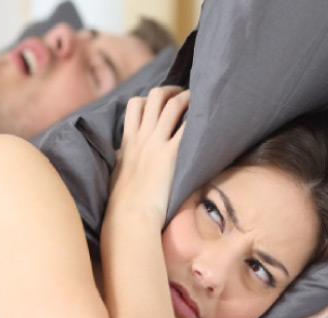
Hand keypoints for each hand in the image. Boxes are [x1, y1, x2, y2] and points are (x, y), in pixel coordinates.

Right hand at [108, 86, 188, 224]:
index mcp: (128, 142)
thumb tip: (123, 155)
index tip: (161, 102)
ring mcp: (156, 145)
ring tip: (200, 100)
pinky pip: (187, 127)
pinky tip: (209, 119)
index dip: (150, 98)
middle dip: (171, 90)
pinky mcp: (170, 156)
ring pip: (172, 104)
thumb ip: (123, 159)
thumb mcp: (118, 173)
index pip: (135, 105)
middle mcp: (141, 138)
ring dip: (188, 98)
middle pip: (154, 96)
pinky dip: (199, 118)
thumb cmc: (122, 203)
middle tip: (184, 95)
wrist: (129, 218)